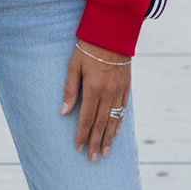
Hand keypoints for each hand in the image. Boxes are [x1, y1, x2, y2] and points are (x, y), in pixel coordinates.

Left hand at [61, 39, 131, 162]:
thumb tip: (64, 111)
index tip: (78, 147)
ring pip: (114, 120)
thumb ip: (70, 89)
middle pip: (101, 123)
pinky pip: (123, 109)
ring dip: (109, 137)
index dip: (82, 134)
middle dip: (96, 142)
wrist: (112, 31)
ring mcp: (119, 90)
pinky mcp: (126, 86)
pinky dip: (119, 122)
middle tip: (93, 158)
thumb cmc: (88, 46)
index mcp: (93, 88)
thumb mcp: (74, 64)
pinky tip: (116, 132)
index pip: (87, 118)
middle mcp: (108, 92)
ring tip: (106, 152)